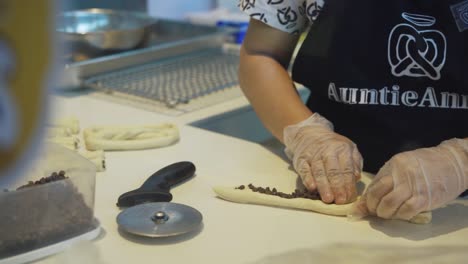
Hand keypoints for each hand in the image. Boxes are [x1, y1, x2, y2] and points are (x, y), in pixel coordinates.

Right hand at [283, 113, 362, 203]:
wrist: (309, 134)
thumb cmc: (333, 146)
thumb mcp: (349, 149)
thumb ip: (355, 163)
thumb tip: (356, 178)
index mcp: (342, 149)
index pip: (346, 168)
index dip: (348, 184)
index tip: (350, 198)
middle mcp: (327, 150)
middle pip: (333, 171)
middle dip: (337, 187)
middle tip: (340, 201)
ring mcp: (313, 154)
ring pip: (319, 171)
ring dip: (324, 186)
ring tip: (328, 199)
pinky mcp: (301, 159)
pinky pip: (304, 170)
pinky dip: (308, 179)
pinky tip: (312, 188)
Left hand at [352, 138, 467, 220]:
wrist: (453, 162)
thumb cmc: (427, 165)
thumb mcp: (404, 166)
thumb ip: (387, 179)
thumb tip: (370, 197)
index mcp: (393, 164)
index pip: (374, 184)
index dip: (367, 198)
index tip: (364, 206)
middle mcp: (401, 174)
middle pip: (377, 194)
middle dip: (372, 206)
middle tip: (375, 211)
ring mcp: (413, 185)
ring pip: (389, 204)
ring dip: (385, 213)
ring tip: (387, 214)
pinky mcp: (424, 197)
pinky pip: (406, 211)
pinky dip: (401, 216)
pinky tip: (402, 214)